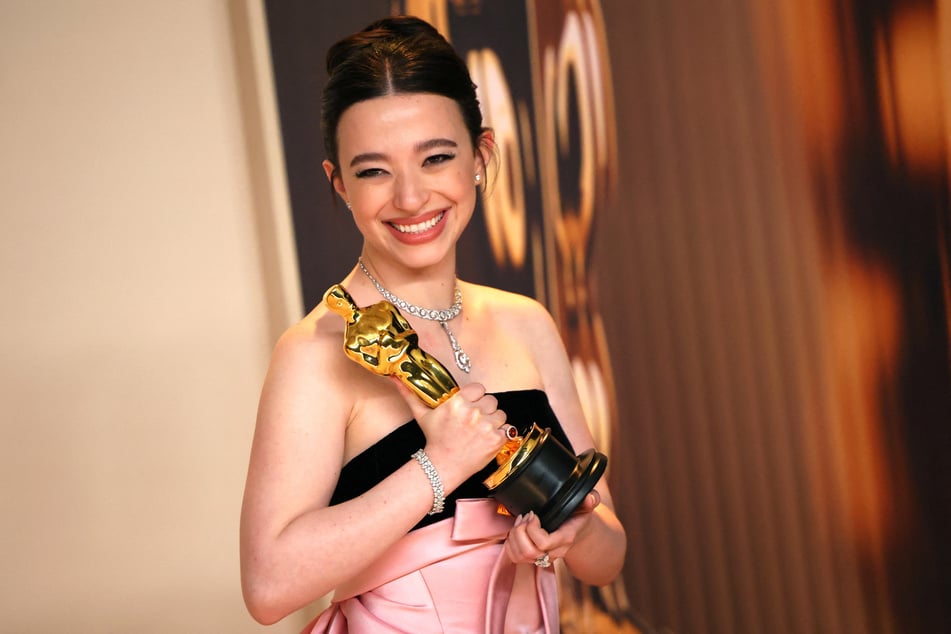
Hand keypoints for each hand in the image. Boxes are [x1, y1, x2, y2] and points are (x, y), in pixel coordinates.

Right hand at [390, 378, 509, 489]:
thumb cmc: (434, 440)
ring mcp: (486, 426)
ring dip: (494, 421)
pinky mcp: (496, 440)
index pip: (479, 388)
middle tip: (475, 421)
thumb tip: (396, 378)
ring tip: (481, 430)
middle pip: (491, 400)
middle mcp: (473, 413)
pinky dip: (500, 434)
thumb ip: (411, 394)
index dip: (476, 397)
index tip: (471, 405)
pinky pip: (507, 429)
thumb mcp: (422, 415)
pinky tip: (487, 439)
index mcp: (458, 403)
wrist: (442, 467)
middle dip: (485, 409)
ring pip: (501, 414)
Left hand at [503, 490, 601, 565]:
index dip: (533, 528)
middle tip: (525, 516)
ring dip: (514, 536)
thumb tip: (590, 498)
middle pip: (529, 552)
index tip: (533, 514)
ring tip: (521, 520)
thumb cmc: (578, 516)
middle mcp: (554, 552)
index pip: (544, 543)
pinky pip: (515, 557)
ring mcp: (543, 557)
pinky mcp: (532, 558)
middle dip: (521, 531)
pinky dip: (511, 543)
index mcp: (565, 538)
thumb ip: (590, 500)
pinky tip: (518, 529)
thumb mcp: (586, 506)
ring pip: (519, 556)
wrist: (577, 532)